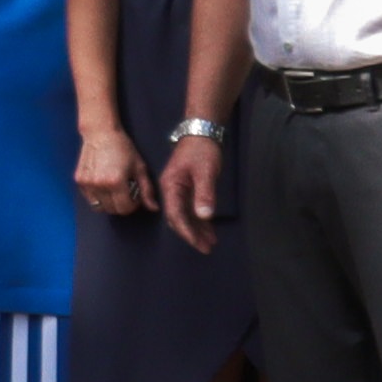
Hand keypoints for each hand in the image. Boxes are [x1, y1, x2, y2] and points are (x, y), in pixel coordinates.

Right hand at [73, 123, 150, 219]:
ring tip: (113, 189)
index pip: (125, 208)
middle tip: (125, 191)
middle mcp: (99, 185)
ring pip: (99, 206)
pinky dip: (97, 196)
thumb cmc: (123, 149)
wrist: (100, 133)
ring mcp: (86, 184)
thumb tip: (154, 208)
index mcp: (116, 182)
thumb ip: (147, 190)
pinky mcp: (78, 180)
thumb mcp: (140, 168)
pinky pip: (90, 198)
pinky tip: (103, 184)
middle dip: (121, 205)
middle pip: (112, 210)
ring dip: (108, 203)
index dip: (133, 205)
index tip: (134, 194)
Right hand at [162, 132, 223, 250]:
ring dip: (197, 229)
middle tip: (207, 248)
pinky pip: (191, 209)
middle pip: (178, 218)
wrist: (202, 133)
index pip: (176, 215)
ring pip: (185, 215)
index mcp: (171, 187)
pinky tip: (209, 229)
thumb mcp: (206, 172)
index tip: (199, 244)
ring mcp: (179, 190)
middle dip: (191, 235)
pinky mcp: (188, 189)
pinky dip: (200, 220)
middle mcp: (171, 191)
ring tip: (211, 242)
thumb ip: (204, 194)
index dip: (187, 232)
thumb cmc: (202, 151)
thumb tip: (204, 216)